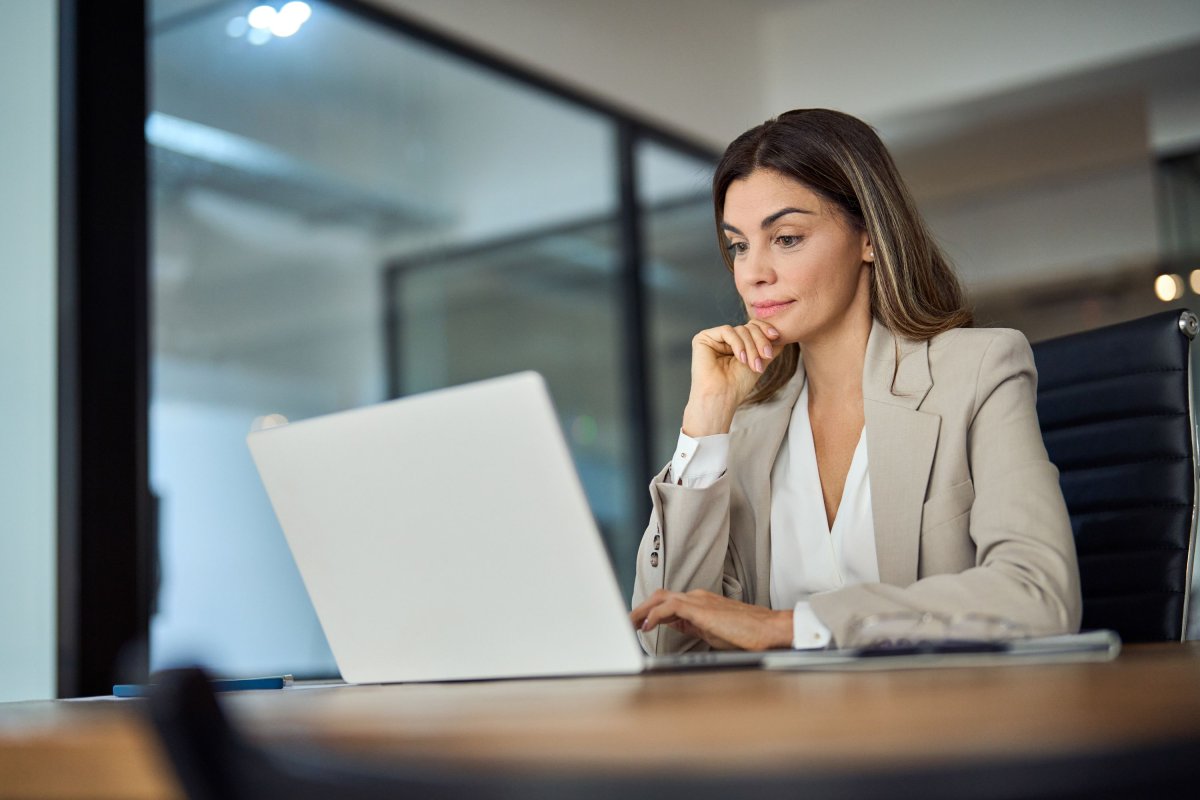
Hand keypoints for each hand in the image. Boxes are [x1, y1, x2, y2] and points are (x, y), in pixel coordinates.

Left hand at [630, 589, 793, 650]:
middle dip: (641, 609)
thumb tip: (678, 627)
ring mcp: (698, 601)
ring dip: (642, 611)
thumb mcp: (713, 630)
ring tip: (630, 624)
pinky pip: (670, 607)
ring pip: (660, 599)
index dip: (649, 612)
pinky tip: (647, 627)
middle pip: (659, 597)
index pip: (667, 603)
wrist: (768, 628)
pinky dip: (655, 615)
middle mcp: (696, 597)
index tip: (638, 624)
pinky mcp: (701, 609)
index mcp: (699, 602)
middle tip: (628, 623)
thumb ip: (694, 626)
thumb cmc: (747, 632)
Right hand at [682, 321, 780, 435]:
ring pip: (740, 329)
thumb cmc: (738, 384)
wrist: (722, 397)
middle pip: (748, 327)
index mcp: (735, 343)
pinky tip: (741, 359)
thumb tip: (783, 334)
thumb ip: (770, 347)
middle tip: (766, 357)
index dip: (765, 329)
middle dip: (760, 342)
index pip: (752, 327)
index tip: (776, 337)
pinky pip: (727, 331)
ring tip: (753, 365)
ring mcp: (713, 338)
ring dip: (751, 347)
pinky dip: (738, 344)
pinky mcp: (703, 338)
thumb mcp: (760, 361)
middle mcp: (723, 339)